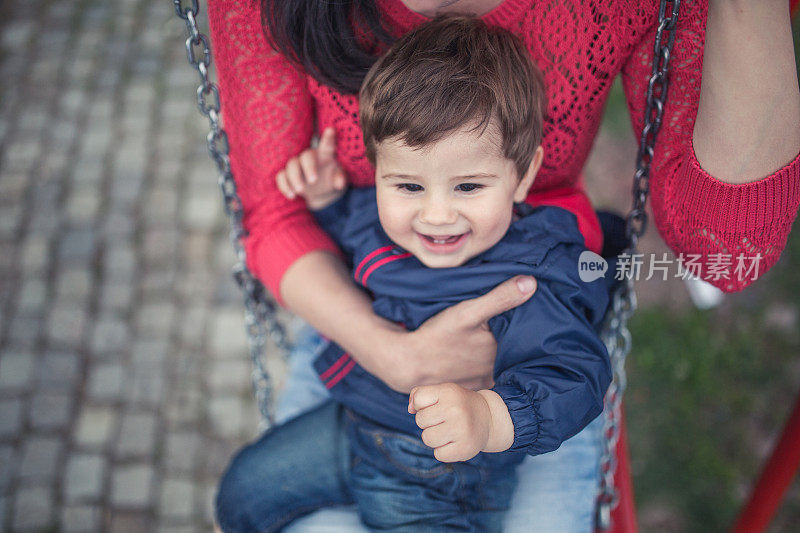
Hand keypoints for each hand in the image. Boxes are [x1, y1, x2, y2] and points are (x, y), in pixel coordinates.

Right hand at [276, 127, 346, 209]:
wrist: (321, 192)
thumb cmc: (332, 179)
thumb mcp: (339, 179)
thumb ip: (340, 178)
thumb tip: (340, 183)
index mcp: (326, 155)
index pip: (327, 145)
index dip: (328, 138)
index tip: (331, 130)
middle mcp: (310, 157)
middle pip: (306, 156)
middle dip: (308, 168)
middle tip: (313, 181)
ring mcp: (297, 165)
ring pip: (291, 166)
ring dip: (294, 178)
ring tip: (300, 191)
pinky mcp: (287, 175)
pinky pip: (281, 176)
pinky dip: (284, 186)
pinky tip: (292, 196)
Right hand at [398, 276, 536, 390]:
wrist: (409, 362)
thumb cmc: (438, 336)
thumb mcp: (468, 313)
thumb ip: (500, 298)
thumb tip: (531, 283)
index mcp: (502, 353)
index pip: (526, 339)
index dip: (530, 327)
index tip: (531, 317)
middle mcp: (496, 372)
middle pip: (514, 354)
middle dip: (517, 342)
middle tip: (515, 326)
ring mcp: (483, 383)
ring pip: (501, 367)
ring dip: (502, 356)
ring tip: (497, 341)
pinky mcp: (470, 388)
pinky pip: (486, 378)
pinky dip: (487, 368)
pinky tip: (480, 358)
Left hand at [408, 383, 492, 461]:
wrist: (489, 418)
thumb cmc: (458, 404)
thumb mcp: (443, 392)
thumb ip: (420, 395)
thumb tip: (410, 409)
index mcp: (449, 391)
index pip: (418, 399)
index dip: (422, 405)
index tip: (436, 406)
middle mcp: (455, 409)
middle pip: (420, 421)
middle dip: (429, 422)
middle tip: (445, 419)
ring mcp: (461, 430)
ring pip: (427, 439)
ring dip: (434, 437)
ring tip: (449, 431)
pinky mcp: (465, 448)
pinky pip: (438, 454)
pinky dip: (444, 451)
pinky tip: (455, 442)